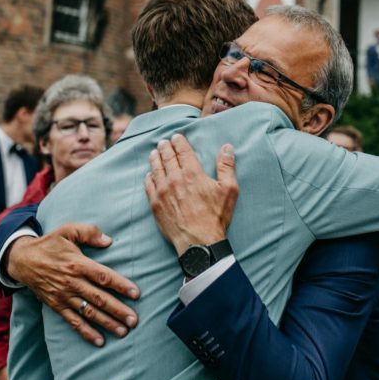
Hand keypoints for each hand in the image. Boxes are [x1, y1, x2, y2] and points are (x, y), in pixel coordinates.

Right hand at [7, 223, 140, 346]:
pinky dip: (86, 332)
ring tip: (124, 331)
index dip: (121, 285)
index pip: (103, 276)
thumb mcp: (67, 230)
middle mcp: (72, 282)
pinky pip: (73, 321)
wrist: (22, 260)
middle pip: (99, 298)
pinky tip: (100, 341)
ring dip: (107, 323)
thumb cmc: (50, 244)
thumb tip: (109, 241)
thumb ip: (89, 232)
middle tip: (134, 320)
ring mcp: (64, 296)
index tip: (136, 294)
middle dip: (118, 310)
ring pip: (89, 312)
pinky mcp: (57, 306)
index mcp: (78, 264)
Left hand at [144, 135, 238, 255]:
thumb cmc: (216, 217)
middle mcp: (175, 179)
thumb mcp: (229, 190)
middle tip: (164, 142)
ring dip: (155, 158)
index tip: (176, 137)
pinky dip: (149, 177)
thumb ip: (226, 166)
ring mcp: (163, 192)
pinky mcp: (155, 204)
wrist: (198, 242)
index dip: (179, 141)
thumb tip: (227, 147)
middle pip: (167, 157)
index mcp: (193, 173)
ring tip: (154, 152)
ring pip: (156, 169)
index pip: (183, 151)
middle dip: (165, 147)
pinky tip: (149, 174)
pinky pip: (149, 186)